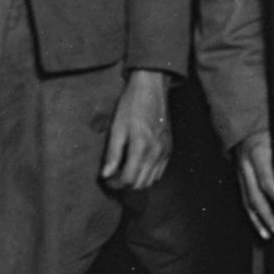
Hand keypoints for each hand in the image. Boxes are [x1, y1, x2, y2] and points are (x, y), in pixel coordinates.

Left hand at [98, 68, 171, 196]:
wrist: (151, 89)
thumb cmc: (131, 105)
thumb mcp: (117, 127)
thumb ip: (112, 154)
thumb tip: (105, 175)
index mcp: (141, 147)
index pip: (129, 180)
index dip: (115, 184)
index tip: (107, 179)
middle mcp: (155, 152)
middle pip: (140, 184)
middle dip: (125, 185)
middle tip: (113, 177)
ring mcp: (164, 151)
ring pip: (151, 181)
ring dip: (137, 181)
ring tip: (124, 171)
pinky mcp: (169, 148)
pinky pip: (160, 172)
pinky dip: (148, 174)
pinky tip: (137, 165)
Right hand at [234, 134, 273, 241]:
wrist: (248, 128)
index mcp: (258, 154)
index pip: (266, 180)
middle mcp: (246, 166)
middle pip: (254, 195)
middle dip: (266, 214)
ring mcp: (240, 174)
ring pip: (247, 201)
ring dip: (258, 220)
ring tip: (268, 236)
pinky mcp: (240, 181)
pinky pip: (245, 202)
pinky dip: (253, 217)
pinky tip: (261, 230)